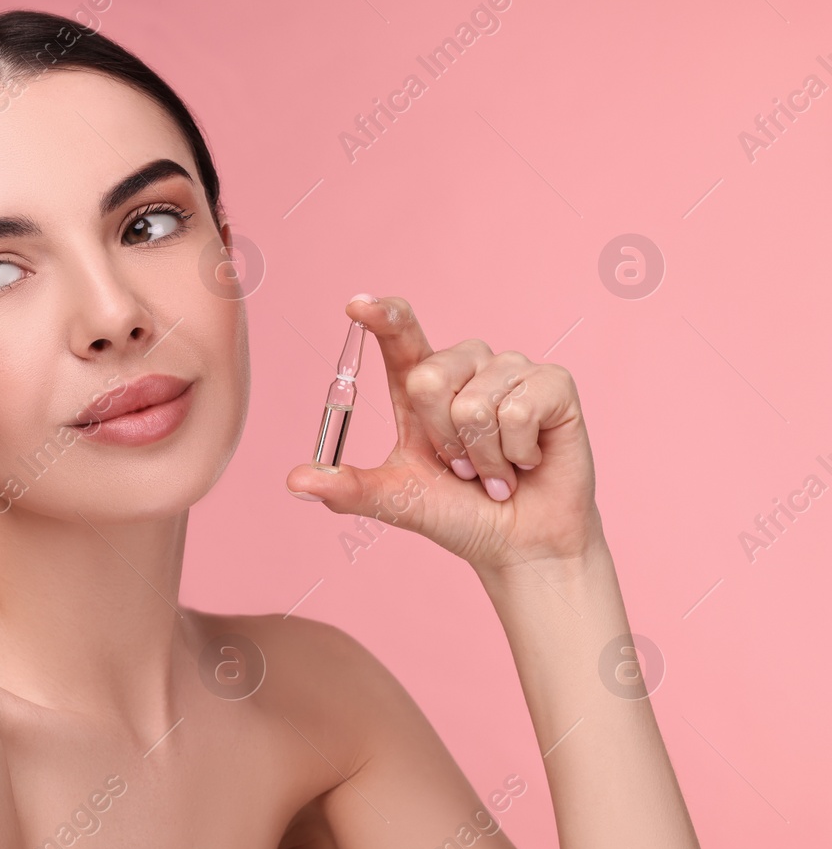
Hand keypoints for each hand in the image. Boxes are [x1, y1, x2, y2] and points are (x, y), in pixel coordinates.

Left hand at [285, 295, 602, 573]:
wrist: (519, 543)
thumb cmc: (457, 513)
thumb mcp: (395, 499)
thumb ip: (348, 487)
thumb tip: (295, 479)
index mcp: (422, 384)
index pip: (400, 336)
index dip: (382, 316)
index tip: (357, 305)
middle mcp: (465, 366)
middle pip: (429, 378)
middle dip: (442, 439)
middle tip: (461, 469)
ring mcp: (510, 370)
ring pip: (476, 401)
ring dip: (481, 454)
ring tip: (495, 470)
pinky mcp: (554, 384)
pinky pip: (518, 409)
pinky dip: (517, 452)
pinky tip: (528, 461)